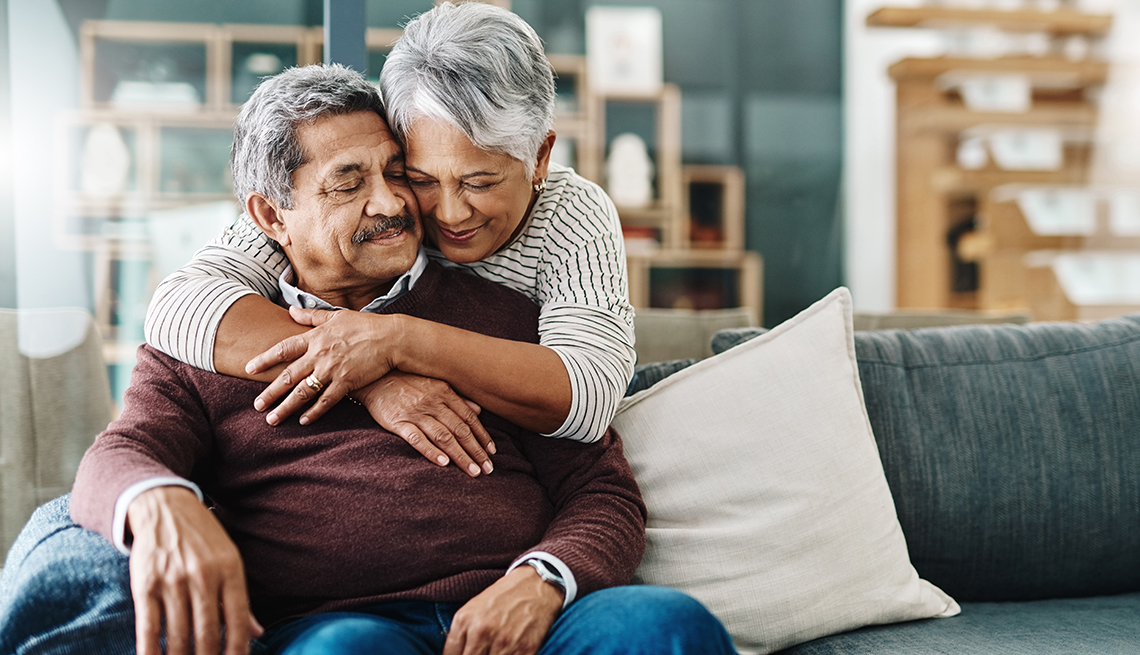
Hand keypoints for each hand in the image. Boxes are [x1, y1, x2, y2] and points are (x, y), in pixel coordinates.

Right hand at [127, 487, 262, 654]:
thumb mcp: (229, 560)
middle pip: (207, 633)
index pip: (238, 619)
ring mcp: (173, 582)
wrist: (164, 507)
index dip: (238, 649)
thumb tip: (257, 633)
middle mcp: (203, 577)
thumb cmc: (202, 538)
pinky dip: (151, 653)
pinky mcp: (145, 586)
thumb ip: (240, 599)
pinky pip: (149, 629)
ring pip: (178, 636)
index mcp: (230, 570)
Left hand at [247, 307, 398, 425]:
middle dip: (270, 392)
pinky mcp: (347, 382)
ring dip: (286, 407)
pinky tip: (303, 421)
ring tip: (272, 419)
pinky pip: (326, 401)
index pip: (283, 349)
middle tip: (256, 405)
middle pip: (289, 376)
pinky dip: (314, 412)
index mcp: (315, 337)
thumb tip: (291, 310)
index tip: (249, 368)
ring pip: (303, 392)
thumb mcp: (335, 316)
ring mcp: (332, 370)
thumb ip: (311, 316)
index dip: (265, 359)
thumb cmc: (364, 325)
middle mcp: (319, 355)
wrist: (390, 338)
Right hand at [357, 372, 495, 476]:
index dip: (482, 436)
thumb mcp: (434, 383)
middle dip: (476, 451)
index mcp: (444, 393)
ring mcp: (416, 413)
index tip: (492, 452)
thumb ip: (457, 398)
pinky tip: (443, 463)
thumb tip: (479, 410)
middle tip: (488, 469)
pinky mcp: (398, 422)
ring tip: (473, 471)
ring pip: (444, 437)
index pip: (469, 418)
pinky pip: (417, 438)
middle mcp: (433, 403)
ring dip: (461, 455)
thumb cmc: (407, 381)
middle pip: (460, 430)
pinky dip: (431, 451)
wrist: (373, 377)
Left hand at [443, 565, 563, 654]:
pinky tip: (509, 652)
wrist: (537, 584)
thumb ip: (460, 634)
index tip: (465, 654)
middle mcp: (482, 632)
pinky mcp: (525, 650)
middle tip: (482, 652)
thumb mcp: (473, 608)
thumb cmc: (503, 597)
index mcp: (465, 620)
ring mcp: (503, 642)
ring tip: (495, 651)